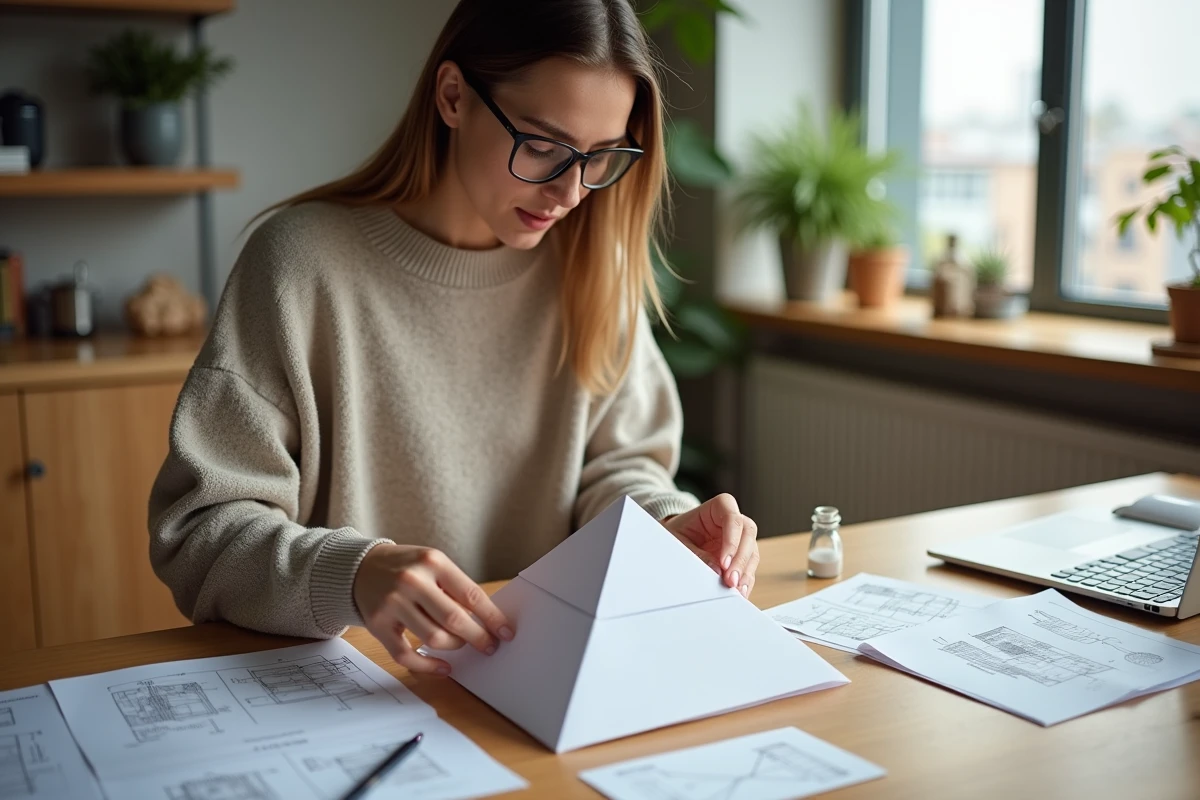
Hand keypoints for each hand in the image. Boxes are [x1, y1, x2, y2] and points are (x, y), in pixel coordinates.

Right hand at [353, 544, 514, 674]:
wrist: (359, 567)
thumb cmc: (406, 567)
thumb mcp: (433, 564)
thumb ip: (455, 588)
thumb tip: (487, 620)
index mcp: (432, 562)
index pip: (471, 594)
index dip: (492, 617)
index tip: (505, 632)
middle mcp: (412, 581)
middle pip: (454, 619)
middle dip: (478, 637)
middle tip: (489, 646)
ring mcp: (392, 603)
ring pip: (433, 637)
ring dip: (455, 647)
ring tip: (462, 645)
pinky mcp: (378, 625)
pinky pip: (406, 654)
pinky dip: (427, 665)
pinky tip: (443, 666)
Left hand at [661, 494, 758, 597]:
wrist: (676, 537)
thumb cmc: (677, 531)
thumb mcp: (679, 540)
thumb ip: (696, 552)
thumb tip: (716, 570)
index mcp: (720, 507)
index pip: (733, 519)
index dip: (732, 541)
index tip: (724, 563)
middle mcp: (735, 521)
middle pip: (748, 535)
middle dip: (741, 560)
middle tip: (730, 580)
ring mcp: (741, 539)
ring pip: (752, 552)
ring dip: (745, 572)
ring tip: (735, 590)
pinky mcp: (742, 556)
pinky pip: (749, 568)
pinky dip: (745, 580)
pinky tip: (739, 592)